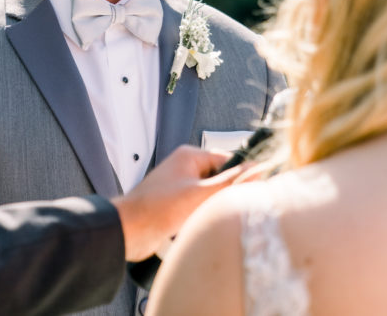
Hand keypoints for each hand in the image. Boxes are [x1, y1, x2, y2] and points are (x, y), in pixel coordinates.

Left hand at [112, 145, 241, 260]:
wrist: (128, 230)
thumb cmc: (158, 208)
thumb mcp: (202, 194)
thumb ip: (232, 182)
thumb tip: (258, 168)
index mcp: (190, 156)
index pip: (228, 160)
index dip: (240, 176)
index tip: (253, 190)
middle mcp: (184, 168)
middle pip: (219, 179)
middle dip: (223, 196)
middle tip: (224, 208)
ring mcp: (179, 186)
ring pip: (209, 196)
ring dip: (210, 209)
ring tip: (203, 217)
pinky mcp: (174, 204)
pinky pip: (197, 209)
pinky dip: (199, 218)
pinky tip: (194, 226)